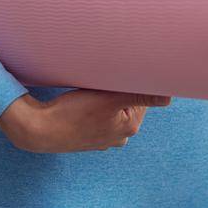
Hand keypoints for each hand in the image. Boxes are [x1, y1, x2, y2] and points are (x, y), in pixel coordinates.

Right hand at [0, 88, 170, 153]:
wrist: (38, 130)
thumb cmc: (72, 114)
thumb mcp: (107, 100)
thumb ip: (139, 94)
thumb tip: (170, 96)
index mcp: (130, 127)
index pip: (142, 93)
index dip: (132, 79)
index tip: (120, 70)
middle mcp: (120, 136)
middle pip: (127, 99)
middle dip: (118, 88)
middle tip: (103, 78)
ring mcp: (103, 137)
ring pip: (112, 106)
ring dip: (105, 96)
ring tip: (91, 89)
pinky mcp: (88, 136)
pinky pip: (98, 114)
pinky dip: (94, 105)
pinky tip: (82, 100)